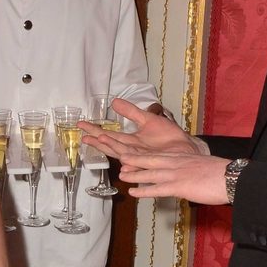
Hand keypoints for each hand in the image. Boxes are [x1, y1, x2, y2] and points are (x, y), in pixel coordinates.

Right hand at [80, 98, 198, 159]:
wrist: (185, 147)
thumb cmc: (168, 137)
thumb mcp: (147, 119)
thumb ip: (131, 112)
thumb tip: (114, 102)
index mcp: (130, 141)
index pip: (109, 135)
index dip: (95, 130)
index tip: (81, 124)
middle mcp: (133, 151)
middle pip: (111, 146)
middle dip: (98, 140)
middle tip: (84, 135)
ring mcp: (142, 158)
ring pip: (123, 154)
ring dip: (112, 148)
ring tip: (100, 139)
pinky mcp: (153, 163)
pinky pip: (141, 164)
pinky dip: (132, 164)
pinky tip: (124, 163)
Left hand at [115, 150, 230, 202]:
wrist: (230, 177)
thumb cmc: (222, 173)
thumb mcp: (202, 166)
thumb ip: (191, 169)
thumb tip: (187, 177)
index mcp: (183, 157)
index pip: (160, 155)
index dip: (145, 155)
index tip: (135, 155)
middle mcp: (176, 163)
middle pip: (151, 159)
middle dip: (135, 159)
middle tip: (121, 159)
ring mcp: (176, 174)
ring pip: (150, 173)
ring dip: (134, 174)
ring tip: (122, 175)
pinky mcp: (179, 186)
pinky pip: (157, 189)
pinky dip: (143, 190)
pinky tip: (133, 192)